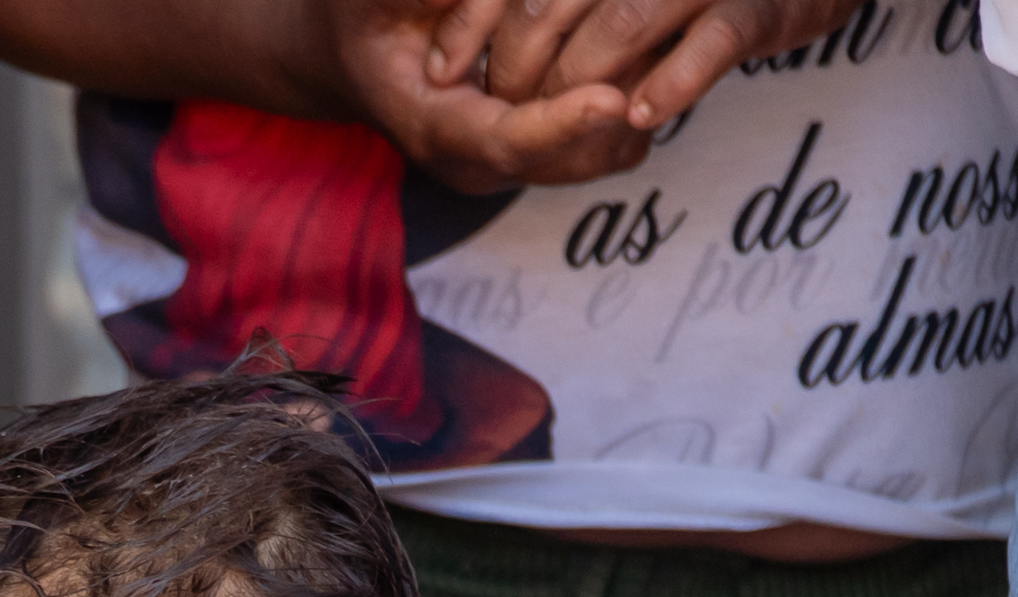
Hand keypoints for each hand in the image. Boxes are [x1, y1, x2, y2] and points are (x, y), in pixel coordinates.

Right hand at [330, 1, 648, 190]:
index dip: (562, 124)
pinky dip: (635, 100)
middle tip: (665, 49)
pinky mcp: (540, 149)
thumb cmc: (360, 18)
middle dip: (621, 114)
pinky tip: (650, 54)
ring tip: (663, 44)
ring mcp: (514, 160)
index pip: (506, 141)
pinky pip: (606, 141)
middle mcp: (478, 160)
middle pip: (569, 160)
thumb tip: (471, 0)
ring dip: (637, 106)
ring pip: (599, 156)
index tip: (611, 98)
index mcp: (435, 128)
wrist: (352, 55)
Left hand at [433, 0, 861, 129]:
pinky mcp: (756, 6)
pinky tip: (638, 118)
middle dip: (517, 65)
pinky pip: (713, 40)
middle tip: (503, 110)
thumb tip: (480, 59)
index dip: (470, 22)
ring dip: (578, 83)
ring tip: (557, 121)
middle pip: (554, 0)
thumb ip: (565, 9)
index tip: (439, 72)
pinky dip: (672, 81)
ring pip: (622, 23)